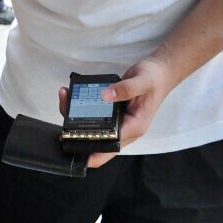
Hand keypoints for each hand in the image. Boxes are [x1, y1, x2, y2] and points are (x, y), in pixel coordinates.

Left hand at [57, 57, 174, 167]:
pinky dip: (82, 108)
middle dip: (79, 132)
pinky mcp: (114, 112)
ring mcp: (119, 121)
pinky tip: (71, 96)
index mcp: (135, 126)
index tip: (75, 147)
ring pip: (95, 127)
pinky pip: (96, 115)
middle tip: (63, 117)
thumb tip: (105, 95)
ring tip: (65, 98)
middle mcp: (126, 127)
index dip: (94, 151)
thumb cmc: (154, 78)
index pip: (112, 145)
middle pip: (100, 139)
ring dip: (77, 117)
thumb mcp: (142, 81)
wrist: (159, 72)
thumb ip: (126, 89)